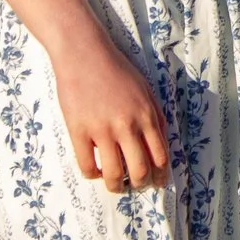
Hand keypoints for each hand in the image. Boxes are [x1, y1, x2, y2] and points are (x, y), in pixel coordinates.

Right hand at [50, 34, 170, 191]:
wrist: (84, 54)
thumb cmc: (117, 69)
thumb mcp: (146, 90)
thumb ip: (156, 116)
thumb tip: (161, 145)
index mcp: (147, 116)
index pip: (160, 156)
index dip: (160, 175)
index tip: (157, 182)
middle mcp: (127, 126)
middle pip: (140, 170)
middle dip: (140, 184)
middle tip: (136, 185)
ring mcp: (102, 130)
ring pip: (114, 174)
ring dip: (117, 186)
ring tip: (116, 185)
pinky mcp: (78, 131)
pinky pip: (87, 166)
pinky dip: (93, 175)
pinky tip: (96, 171)